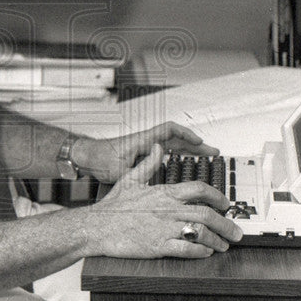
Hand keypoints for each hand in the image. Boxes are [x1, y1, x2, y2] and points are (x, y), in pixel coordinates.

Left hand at [73, 121, 218, 182]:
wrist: (86, 159)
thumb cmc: (100, 160)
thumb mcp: (121, 167)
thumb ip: (140, 167)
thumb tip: (157, 163)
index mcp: (144, 141)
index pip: (170, 130)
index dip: (187, 135)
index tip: (200, 143)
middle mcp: (146, 142)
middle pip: (177, 139)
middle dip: (196, 145)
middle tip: (213, 153)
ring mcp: (145, 149)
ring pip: (172, 147)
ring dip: (188, 152)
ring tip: (204, 159)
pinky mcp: (142, 157)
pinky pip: (165, 154)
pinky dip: (176, 159)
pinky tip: (182, 170)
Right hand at [84, 144, 241, 258]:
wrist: (97, 227)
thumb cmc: (113, 206)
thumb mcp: (130, 178)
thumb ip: (148, 163)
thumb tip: (158, 148)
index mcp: (164, 193)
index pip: (199, 189)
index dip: (217, 196)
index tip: (225, 203)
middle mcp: (167, 210)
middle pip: (206, 214)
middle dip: (226, 224)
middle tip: (236, 231)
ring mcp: (163, 229)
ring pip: (200, 233)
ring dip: (217, 240)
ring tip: (224, 245)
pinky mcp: (157, 246)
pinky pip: (185, 249)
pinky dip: (200, 251)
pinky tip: (206, 252)